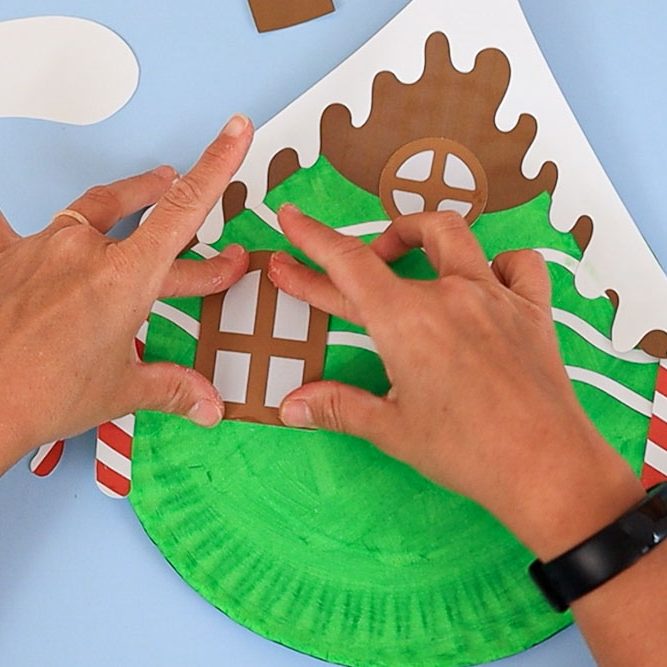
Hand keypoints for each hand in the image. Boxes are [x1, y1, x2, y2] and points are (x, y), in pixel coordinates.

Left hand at [0, 115, 253, 473]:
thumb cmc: (40, 393)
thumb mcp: (121, 390)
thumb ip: (172, 387)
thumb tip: (207, 403)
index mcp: (125, 278)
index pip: (184, 209)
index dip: (217, 165)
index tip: (233, 133)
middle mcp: (85, 251)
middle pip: (151, 218)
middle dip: (191, 230)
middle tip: (214, 241)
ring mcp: (43, 248)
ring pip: (94, 210)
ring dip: (127, 201)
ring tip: (145, 192)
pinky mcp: (8, 256)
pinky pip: (11, 224)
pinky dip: (23, 222)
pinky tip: (18, 215)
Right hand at [268, 206, 645, 559]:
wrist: (547, 468)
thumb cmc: (465, 451)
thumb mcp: (392, 429)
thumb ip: (336, 407)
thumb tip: (288, 407)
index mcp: (405, 320)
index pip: (347, 264)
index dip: (312, 238)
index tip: (290, 217)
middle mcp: (448, 294)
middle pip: (387, 252)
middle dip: (347, 253)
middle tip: (320, 266)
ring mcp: (495, 295)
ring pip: (453, 235)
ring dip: (418, 234)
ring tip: (400, 254)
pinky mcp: (532, 309)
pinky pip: (517, 264)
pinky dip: (496, 262)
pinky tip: (485, 280)